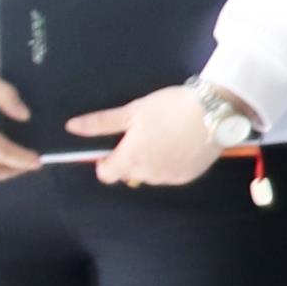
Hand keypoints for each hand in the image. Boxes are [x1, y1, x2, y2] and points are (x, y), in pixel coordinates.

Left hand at [71, 82, 222, 187]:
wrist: (214, 111)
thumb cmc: (170, 108)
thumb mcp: (132, 111)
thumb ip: (101, 123)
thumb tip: (71, 127)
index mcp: (130, 159)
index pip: (106, 175)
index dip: (106, 162)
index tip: (115, 146)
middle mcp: (148, 174)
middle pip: (129, 173)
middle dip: (131, 159)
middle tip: (144, 135)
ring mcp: (170, 177)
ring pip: (151, 175)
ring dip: (151, 162)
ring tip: (165, 138)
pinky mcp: (189, 176)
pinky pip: (171, 175)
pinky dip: (171, 164)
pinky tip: (180, 145)